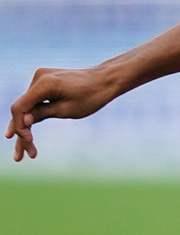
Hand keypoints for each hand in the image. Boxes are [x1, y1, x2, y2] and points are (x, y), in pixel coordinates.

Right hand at [8, 65, 123, 160]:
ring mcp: (40, 78)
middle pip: (22, 109)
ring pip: (27, 106)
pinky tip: (28, 136)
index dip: (19, 127)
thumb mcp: (68, 109)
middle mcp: (38, 77)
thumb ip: (43, 114)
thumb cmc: (92, 96)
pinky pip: (34, 101)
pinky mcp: (44, 82)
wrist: (106, 79)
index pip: (20, 108)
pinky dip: (33, 116)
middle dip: (22, 133)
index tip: (29, 141)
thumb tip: (22, 121)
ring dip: (25, 128)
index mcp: (44, 83)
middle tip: (20, 157)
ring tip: (26, 153)